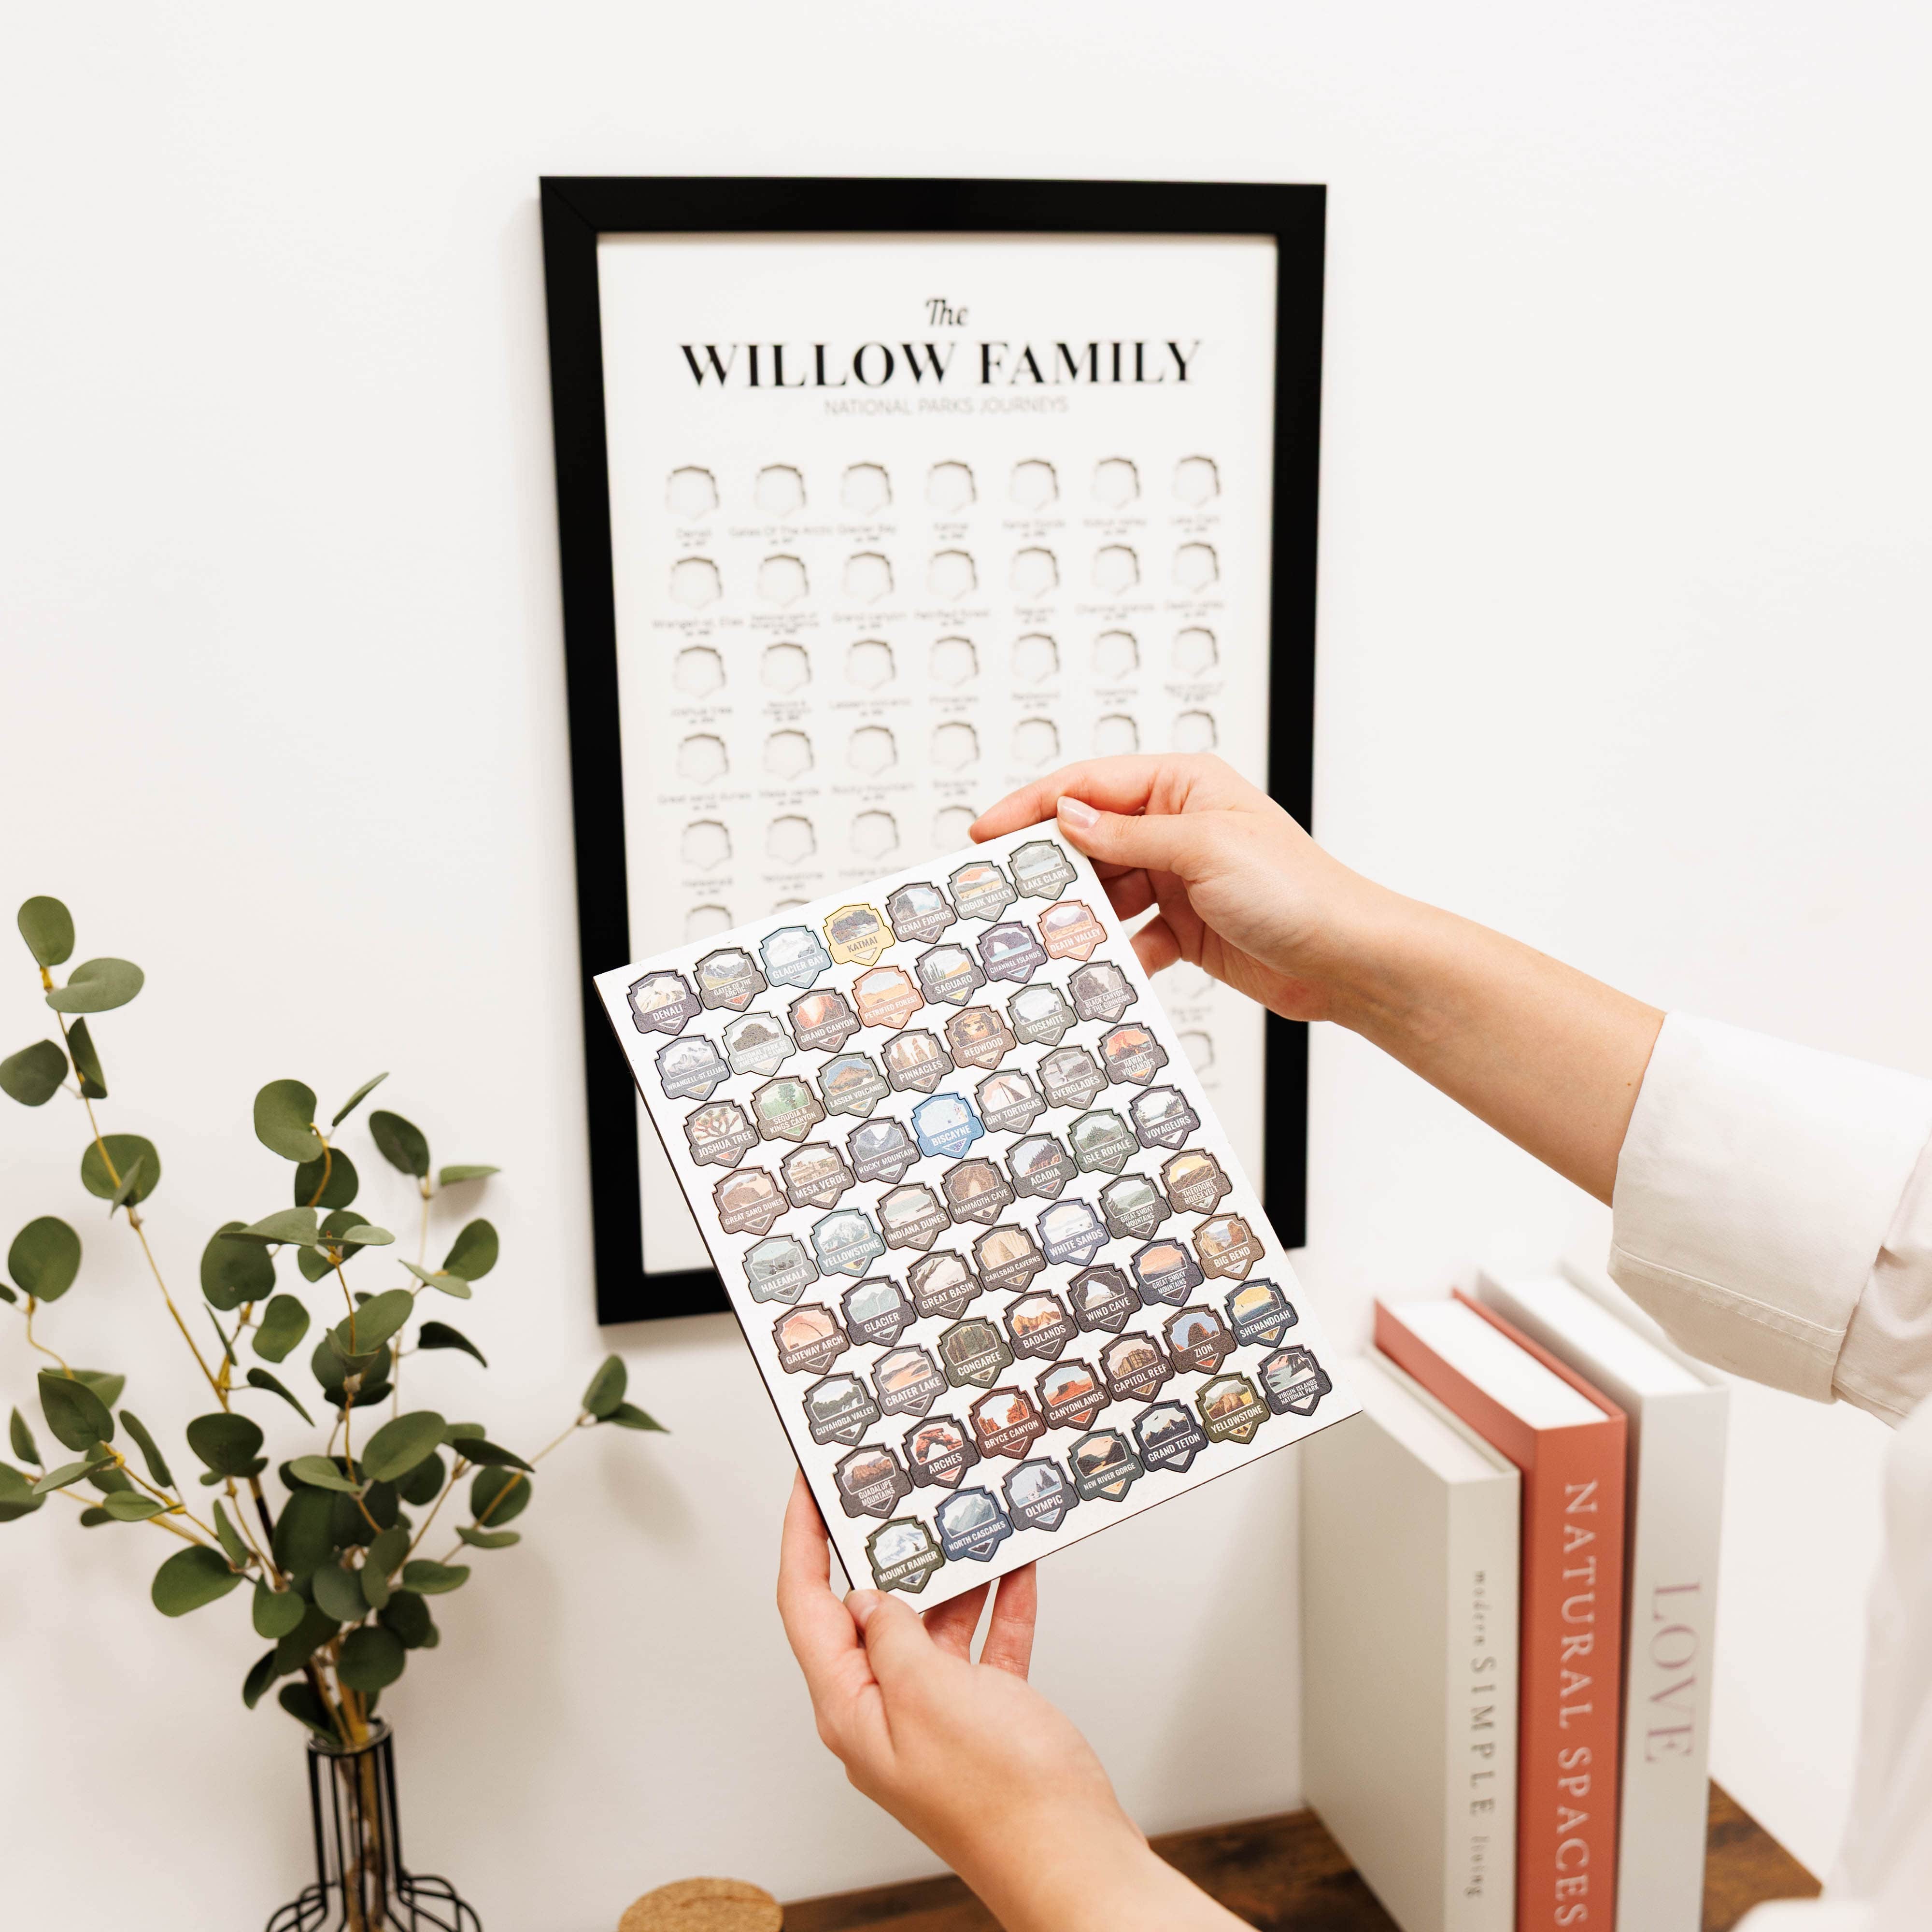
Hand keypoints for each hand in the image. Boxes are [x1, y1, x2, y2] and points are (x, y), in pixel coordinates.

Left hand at [775, 1475, 1246, 1931]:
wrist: (1073, 1855)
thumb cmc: (1001, 1797)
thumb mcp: (927, 1692)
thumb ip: (891, 1635)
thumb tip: (870, 1599)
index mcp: (851, 1710)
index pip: (808, 1607)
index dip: (801, 1539)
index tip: (806, 1487)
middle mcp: (886, 1713)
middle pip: (871, 1612)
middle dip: (888, 1550)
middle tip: (897, 1494)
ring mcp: (937, 1718)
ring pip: (933, 1626)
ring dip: (953, 1575)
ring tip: (965, 1520)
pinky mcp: (986, 1721)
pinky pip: (983, 1647)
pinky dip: (998, 1607)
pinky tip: (1015, 1570)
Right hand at [971, 754, 1385, 1024]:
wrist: (1347, 960)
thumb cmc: (1300, 891)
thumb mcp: (1204, 848)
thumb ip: (1128, 834)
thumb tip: (1068, 817)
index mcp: (1184, 786)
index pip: (1090, 786)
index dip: (1034, 806)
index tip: (988, 832)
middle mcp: (1179, 827)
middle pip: (1090, 840)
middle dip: (1051, 867)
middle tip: (1005, 891)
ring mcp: (1180, 879)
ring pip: (1105, 891)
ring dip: (1081, 915)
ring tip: (1049, 934)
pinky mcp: (1184, 927)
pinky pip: (1130, 935)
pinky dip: (1115, 952)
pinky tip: (1104, 966)